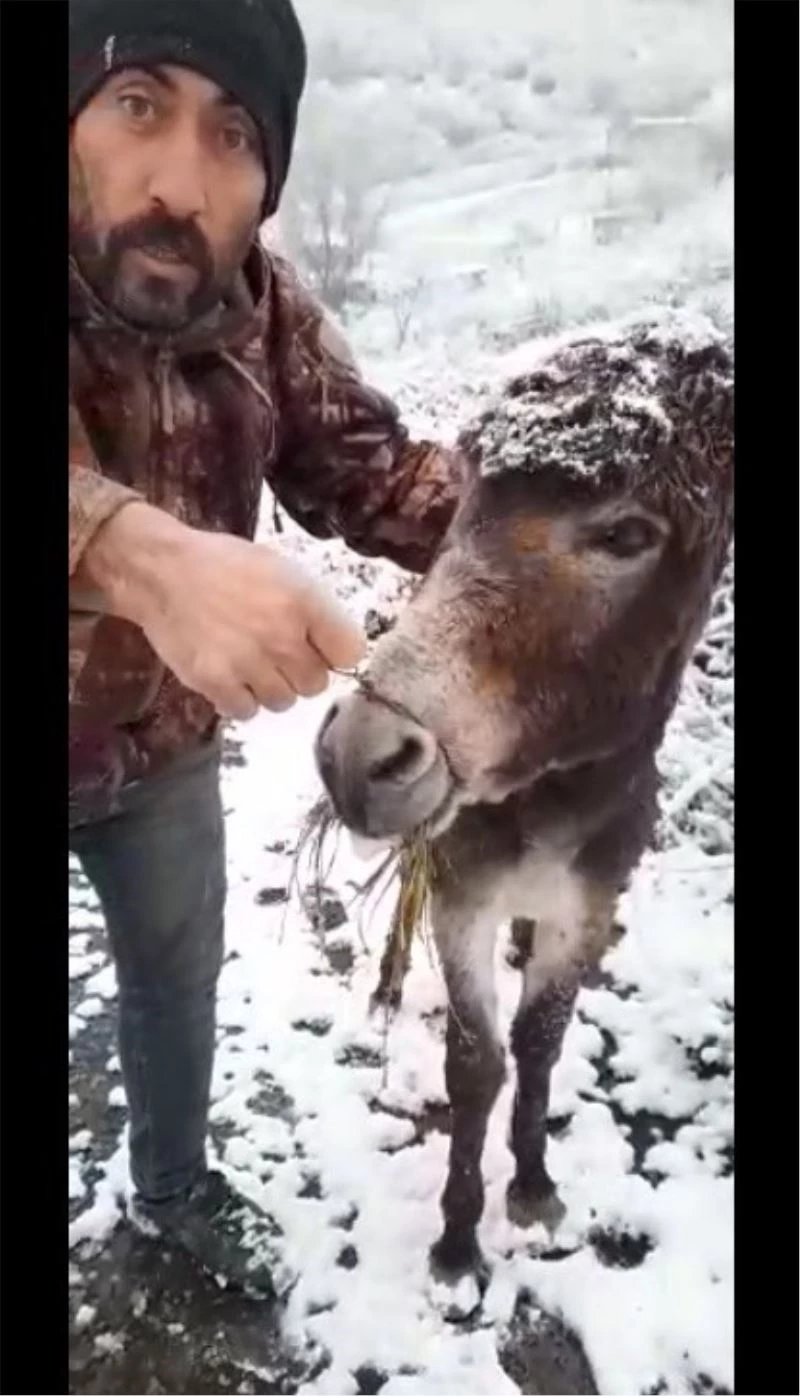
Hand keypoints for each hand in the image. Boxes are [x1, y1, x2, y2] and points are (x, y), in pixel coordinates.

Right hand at [76, 502, 365, 719]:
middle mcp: (281, 636)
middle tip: (275, 652)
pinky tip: (229, 675)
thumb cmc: (224, 566)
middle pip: (317, 684)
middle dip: (300, 671)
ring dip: (270, 687)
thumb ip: (312, 607)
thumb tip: (335, 648)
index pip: (350, 653)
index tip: (319, 647)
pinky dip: (240, 699)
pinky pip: (247, 712)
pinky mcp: (216, 683)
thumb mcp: (280, 569)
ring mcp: (248, 662)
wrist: (162, 572)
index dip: (335, 652)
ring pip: (283, 702)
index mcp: (303, 601)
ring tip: (248, 661)